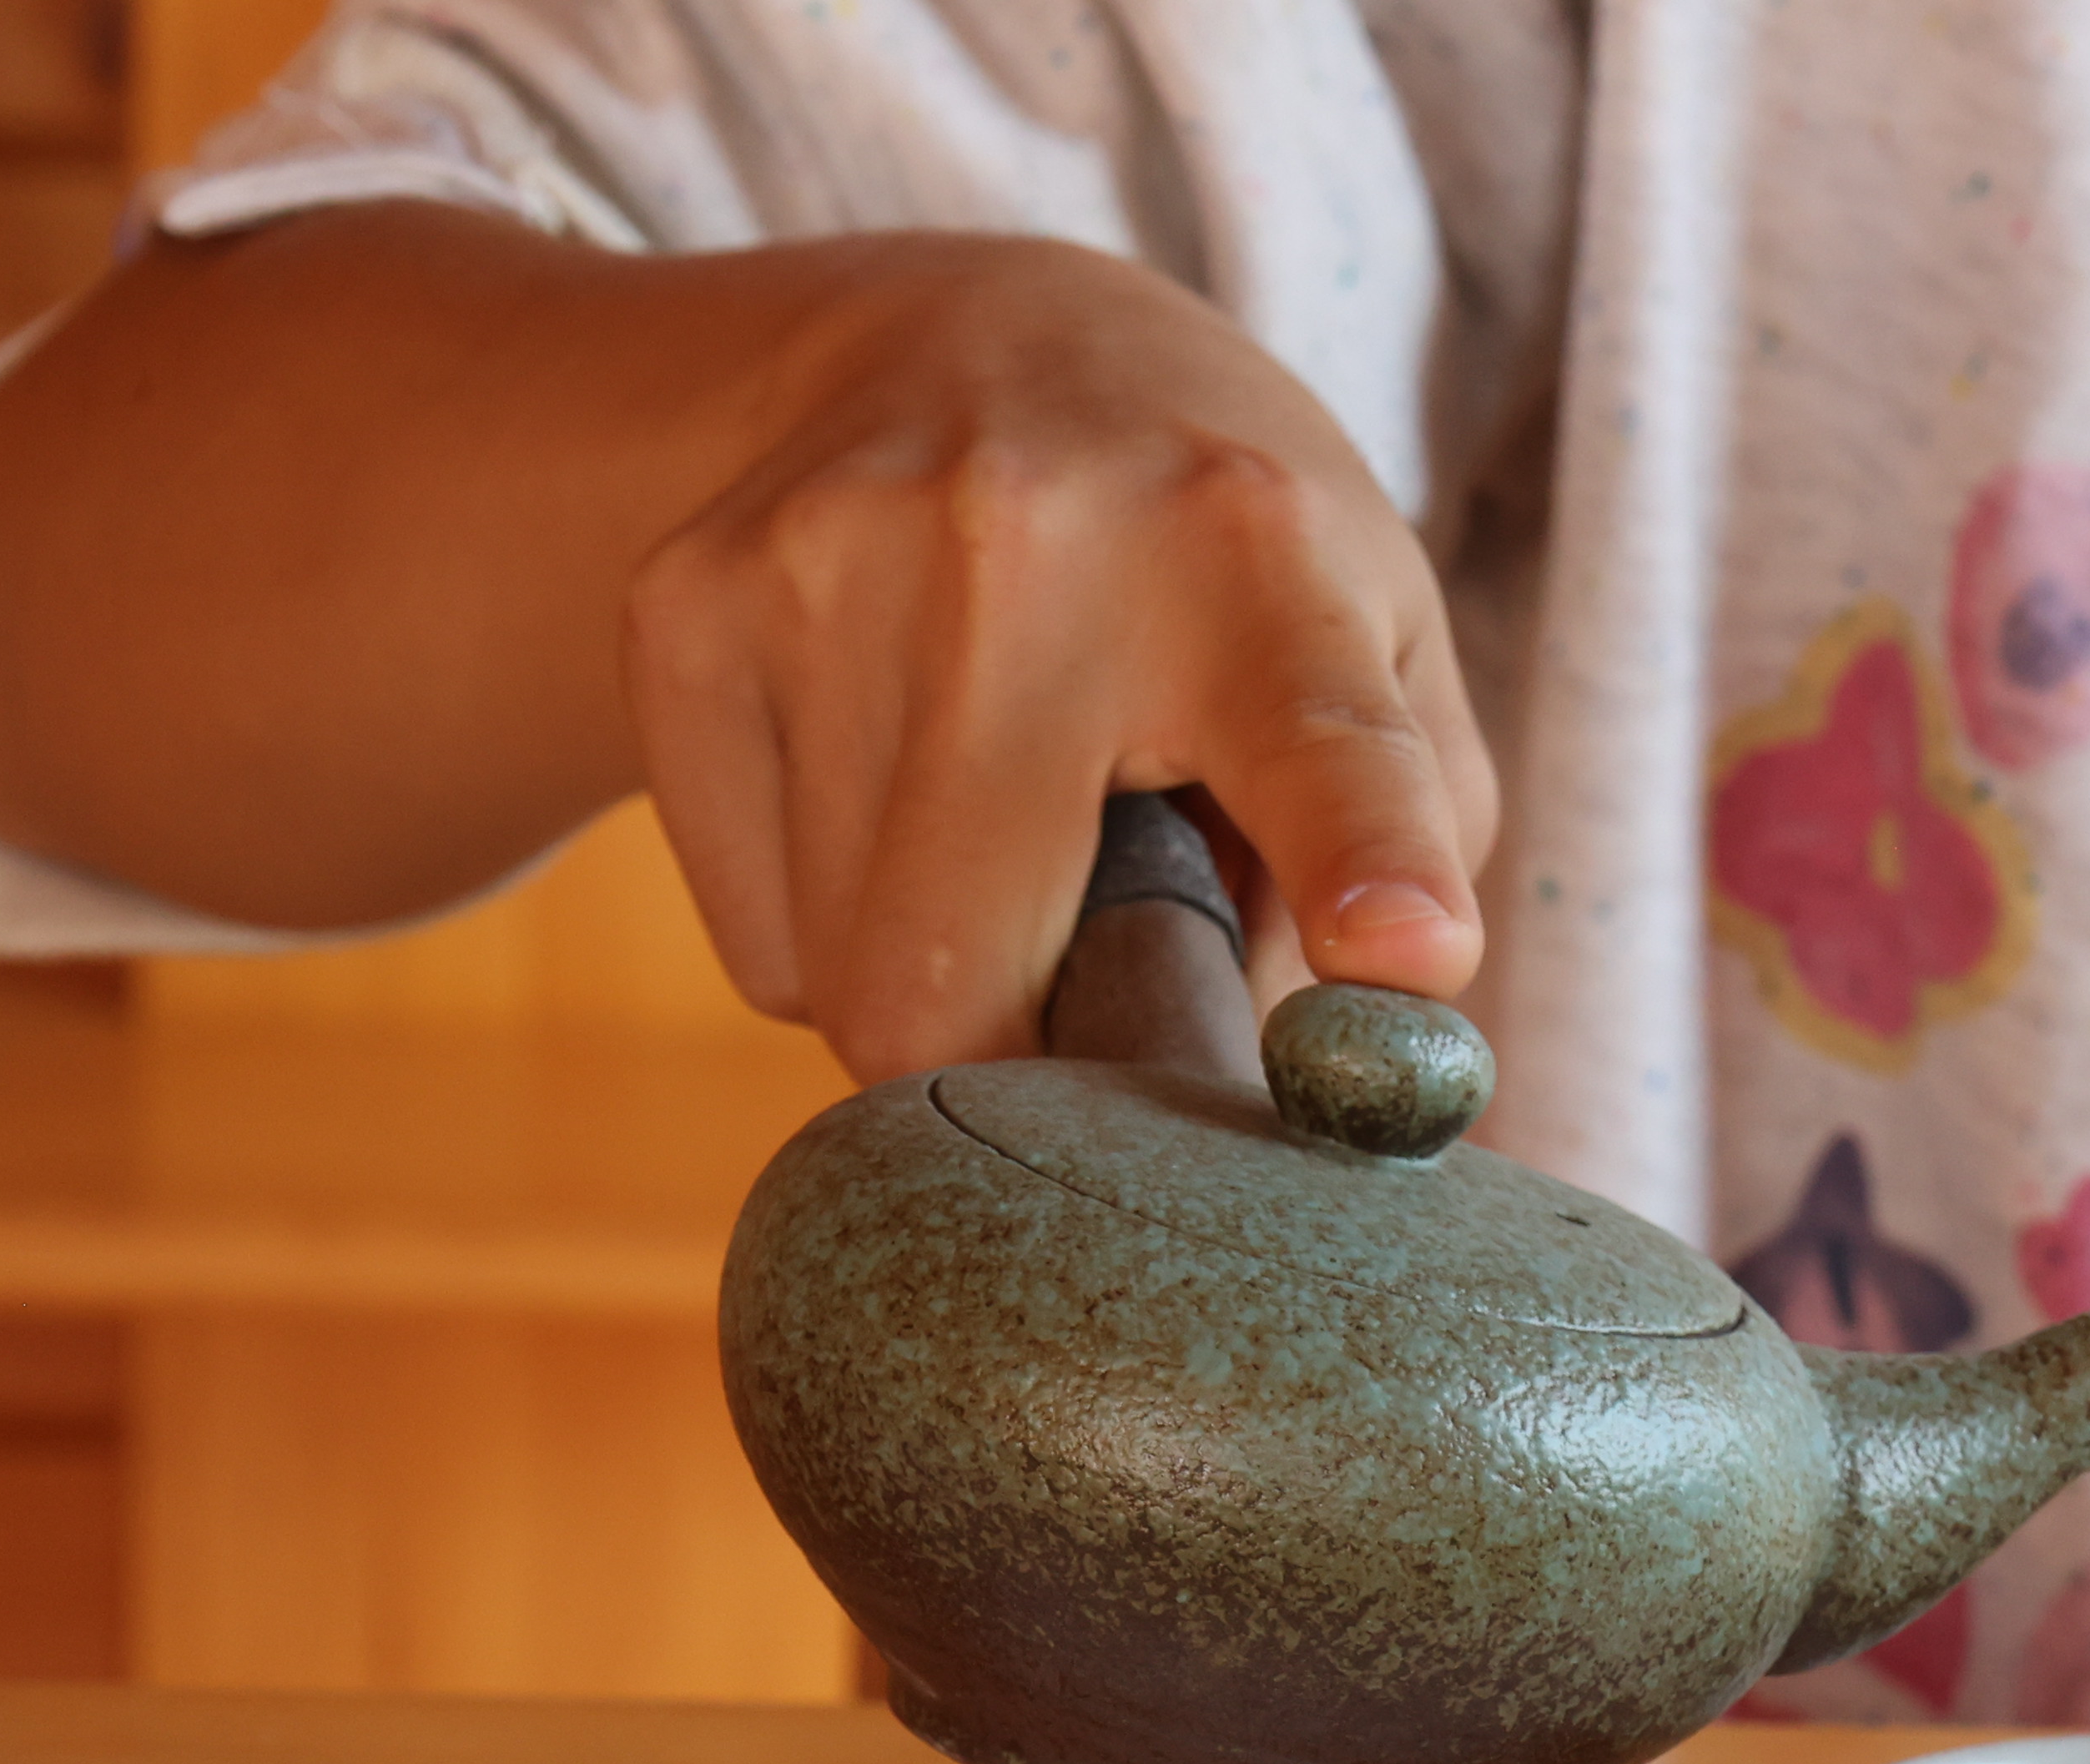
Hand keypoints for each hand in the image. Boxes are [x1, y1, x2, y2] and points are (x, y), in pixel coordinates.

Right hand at [619, 235, 1494, 1077]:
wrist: (967, 338)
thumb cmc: (1223, 559)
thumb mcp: (1380, 655)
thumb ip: (1404, 872)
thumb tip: (1344, 1099)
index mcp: (1257, 559)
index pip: (1322, 745)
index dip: (1365, 865)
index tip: (1405, 952)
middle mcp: (1026, 544)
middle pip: (949, 995)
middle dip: (1024, 1080)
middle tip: (1096, 1022)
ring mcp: (824, 567)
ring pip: (843, 987)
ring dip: (939, 990)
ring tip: (1006, 848)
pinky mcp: (684, 611)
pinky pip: (757, 946)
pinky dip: (835, 938)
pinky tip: (896, 806)